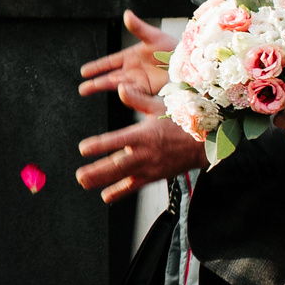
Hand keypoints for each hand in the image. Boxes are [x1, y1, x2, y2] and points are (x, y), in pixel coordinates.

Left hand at [74, 112, 204, 202]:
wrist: (205, 143)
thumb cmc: (182, 122)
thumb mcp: (159, 106)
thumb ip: (136, 99)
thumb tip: (121, 88)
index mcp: (143, 134)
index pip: (117, 141)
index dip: (99, 146)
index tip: (83, 149)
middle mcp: (145, 153)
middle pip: (117, 164)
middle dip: (97, 171)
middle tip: (80, 175)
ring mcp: (149, 167)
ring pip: (123, 176)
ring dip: (102, 181)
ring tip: (85, 183)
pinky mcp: (154, 176)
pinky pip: (135, 186)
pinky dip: (120, 192)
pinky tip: (106, 196)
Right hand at [80, 9, 173, 101]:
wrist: (188, 63)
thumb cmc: (171, 47)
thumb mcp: (154, 36)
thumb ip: (139, 28)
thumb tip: (127, 14)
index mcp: (130, 57)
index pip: (109, 63)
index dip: (97, 67)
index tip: (84, 71)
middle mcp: (132, 70)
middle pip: (110, 78)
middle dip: (96, 83)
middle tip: (83, 89)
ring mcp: (139, 81)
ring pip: (119, 86)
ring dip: (106, 89)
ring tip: (92, 91)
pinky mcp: (148, 90)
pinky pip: (134, 93)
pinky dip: (126, 93)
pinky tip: (119, 91)